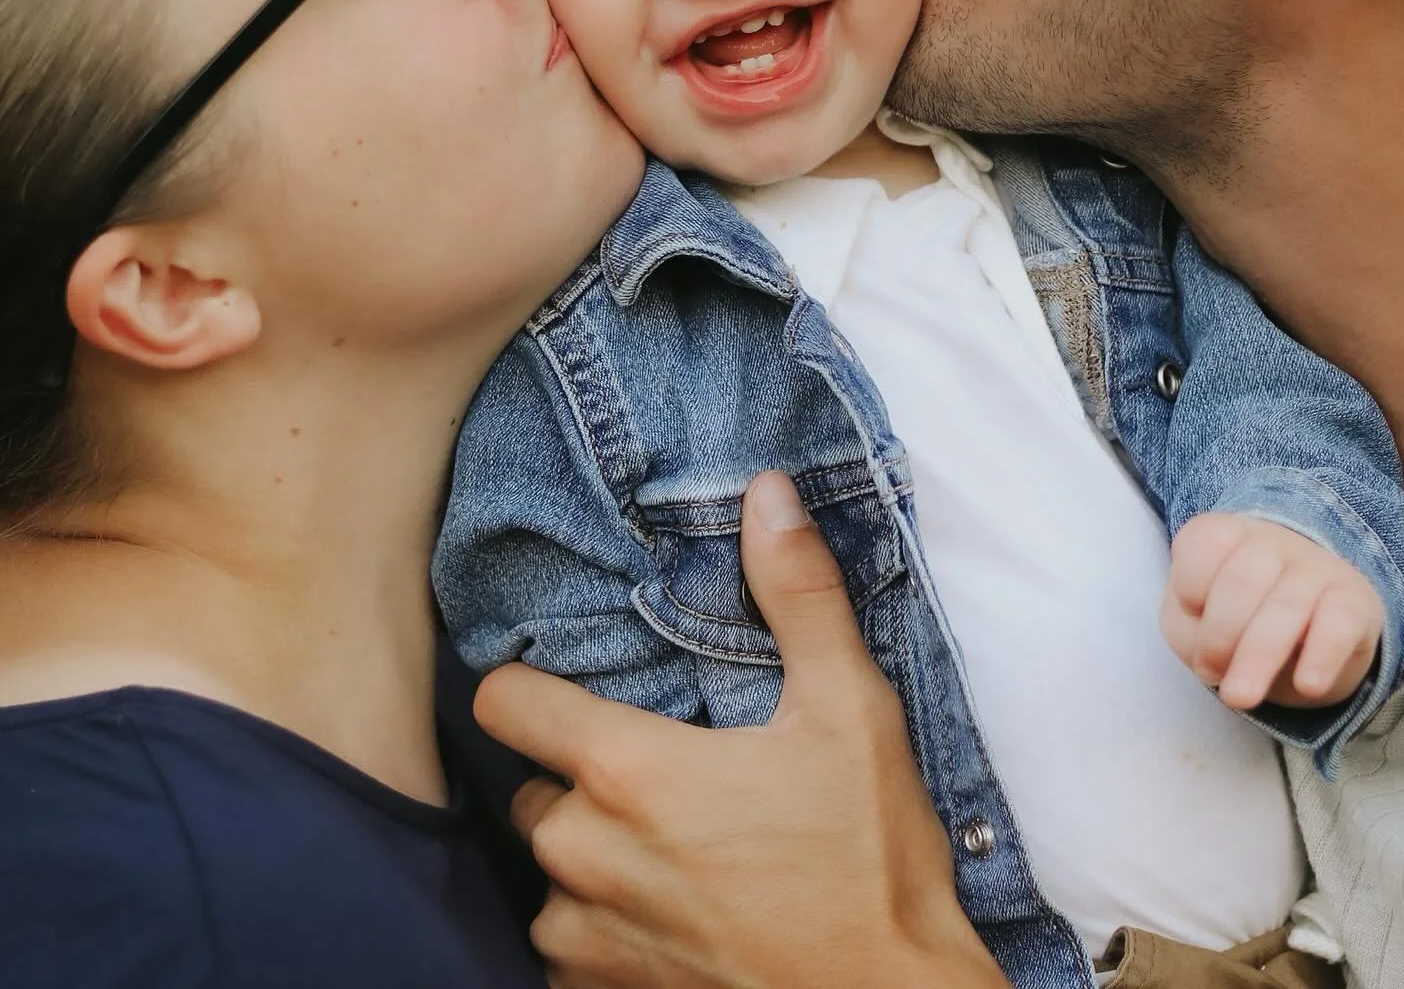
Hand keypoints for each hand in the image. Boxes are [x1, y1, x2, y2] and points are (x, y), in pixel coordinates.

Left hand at [473, 471, 1006, 988]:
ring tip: (674, 847)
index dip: (530, 685)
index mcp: (626, 774)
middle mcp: (586, 858)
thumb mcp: (850, 710)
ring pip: (551, 875)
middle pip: (533, 788)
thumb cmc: (870, 865)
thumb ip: (798, 592)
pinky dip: (608, 929)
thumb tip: (767, 490)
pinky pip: (572, 950)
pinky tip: (678, 912)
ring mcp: (590, 940)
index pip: (503, 704)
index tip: (573, 684)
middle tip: (662, 770)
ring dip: (594, 860)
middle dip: (582, 777)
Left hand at [1160, 510, 1383, 709]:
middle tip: (1213, 677)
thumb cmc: (1237, 620)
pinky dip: (1322, 657)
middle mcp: (1272, 542)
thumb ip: (1191, 633)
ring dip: (1259, 657)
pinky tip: (1307, 685)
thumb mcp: (1195, 623)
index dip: (1189, 588)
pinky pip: (1340, 624)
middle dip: (1221, 635)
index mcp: (1226, 535)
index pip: (1203, 544)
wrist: (1308, 631)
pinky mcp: (1356, 601)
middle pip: (1241, 580)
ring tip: (1241, 697)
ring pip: (1286, 607)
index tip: (1191, 617)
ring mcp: (1317, 567)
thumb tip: (1214, 659)